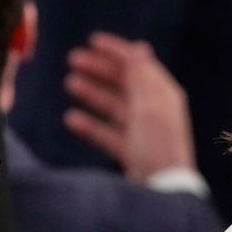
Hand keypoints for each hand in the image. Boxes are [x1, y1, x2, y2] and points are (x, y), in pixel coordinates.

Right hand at [63, 32, 197, 182]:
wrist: (161, 191)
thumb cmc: (157, 144)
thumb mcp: (149, 105)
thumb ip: (140, 76)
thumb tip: (139, 48)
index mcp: (162, 94)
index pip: (139, 64)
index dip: (116, 50)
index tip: (92, 40)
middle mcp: (153, 109)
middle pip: (124, 82)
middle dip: (99, 69)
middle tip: (72, 59)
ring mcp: (141, 131)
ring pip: (113, 105)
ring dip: (91, 92)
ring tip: (69, 83)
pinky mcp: (130, 151)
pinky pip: (107, 132)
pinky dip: (90, 124)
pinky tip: (70, 119)